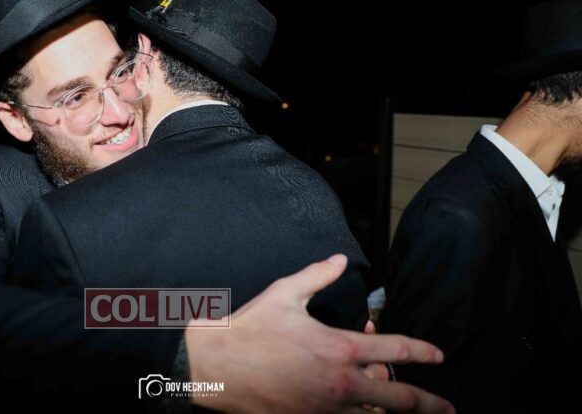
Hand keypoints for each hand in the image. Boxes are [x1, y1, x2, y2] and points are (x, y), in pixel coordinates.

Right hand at [185, 255, 454, 412]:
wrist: (215, 368)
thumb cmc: (249, 329)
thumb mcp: (284, 293)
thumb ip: (318, 275)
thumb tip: (339, 261)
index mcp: (339, 349)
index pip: (396, 351)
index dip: (423, 352)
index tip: (438, 355)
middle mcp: (341, 384)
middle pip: (400, 400)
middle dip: (428, 403)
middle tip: (445, 406)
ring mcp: (325, 410)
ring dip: (389, 411)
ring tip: (398, 407)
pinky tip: (363, 412)